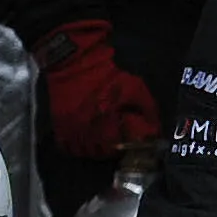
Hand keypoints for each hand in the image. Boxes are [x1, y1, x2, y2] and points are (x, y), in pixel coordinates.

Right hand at [33, 19, 159, 158]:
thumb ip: (148, 109)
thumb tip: (156, 130)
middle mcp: (89, 129)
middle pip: (102, 153)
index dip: (127, 147)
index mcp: (108, 120)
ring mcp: (72, 129)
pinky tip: (85, 142)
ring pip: (84, 152)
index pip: (120, 146)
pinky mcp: (59, 126)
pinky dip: (76, 147)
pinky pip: (66, 147)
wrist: (76, 63)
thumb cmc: (108, 76)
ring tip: (102, 143)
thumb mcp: (135, 87)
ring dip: (95, 150)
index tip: (132, 144)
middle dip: (112, 150)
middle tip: (117, 143)